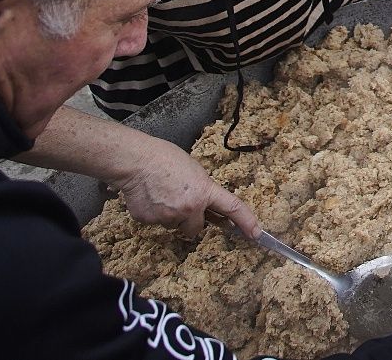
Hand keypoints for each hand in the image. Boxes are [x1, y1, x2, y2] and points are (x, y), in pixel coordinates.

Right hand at [109, 134, 259, 238]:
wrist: (136, 160)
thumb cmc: (164, 158)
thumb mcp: (195, 170)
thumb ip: (202, 190)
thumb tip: (204, 205)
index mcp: (204, 191)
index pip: (232, 208)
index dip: (246, 221)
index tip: (256, 233)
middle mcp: (189, 208)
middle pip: (196, 228)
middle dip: (191, 220)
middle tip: (180, 202)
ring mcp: (168, 217)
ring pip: (174, 225)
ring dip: (171, 216)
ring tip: (162, 194)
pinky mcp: (149, 222)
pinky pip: (156, 222)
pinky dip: (154, 213)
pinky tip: (149, 197)